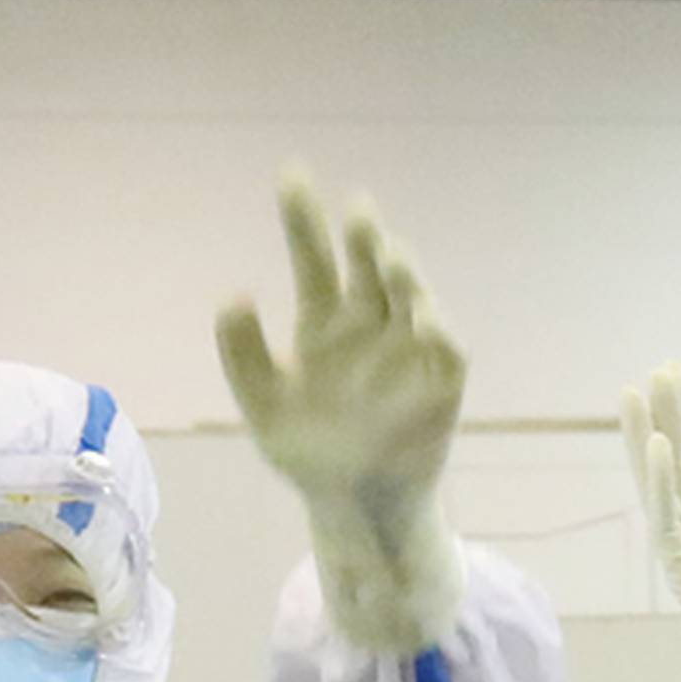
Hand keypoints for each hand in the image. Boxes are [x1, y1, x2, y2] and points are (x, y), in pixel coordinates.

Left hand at [217, 174, 464, 652]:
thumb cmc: (307, 454)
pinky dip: (438, 329)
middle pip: (367, 265)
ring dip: (403, 272)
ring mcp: (408, 351)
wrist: (354, 506)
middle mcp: (369, 326)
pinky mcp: (441, 384)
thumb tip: (234, 294)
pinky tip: (422, 316)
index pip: (315, 256)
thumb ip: (242, 354)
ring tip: (386, 253)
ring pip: (410, 296)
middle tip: (354, 207)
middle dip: (363, 234)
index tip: (292, 175)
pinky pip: (446, 348)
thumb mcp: (261, 406)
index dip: (304, 217)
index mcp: (322, 323)